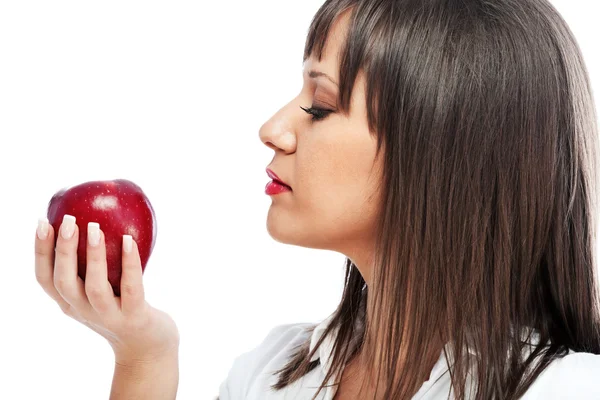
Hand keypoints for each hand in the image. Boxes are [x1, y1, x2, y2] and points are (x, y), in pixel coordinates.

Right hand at [34, 215, 179, 365]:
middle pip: (64, 281)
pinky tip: (129, 241)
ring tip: (95, 227)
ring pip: (95, 286)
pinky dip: (129, 264)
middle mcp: (84, 311)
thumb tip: (92, 218)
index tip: (42, 222)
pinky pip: (131, 288)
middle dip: (63, 250)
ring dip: (93, 256)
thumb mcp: (99, 292)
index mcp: (70, 304)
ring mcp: (109, 316)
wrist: (147, 348)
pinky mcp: (135, 317)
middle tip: (69, 220)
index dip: (40, 252)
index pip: (45, 279)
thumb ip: (92, 266)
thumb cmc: (121, 310)